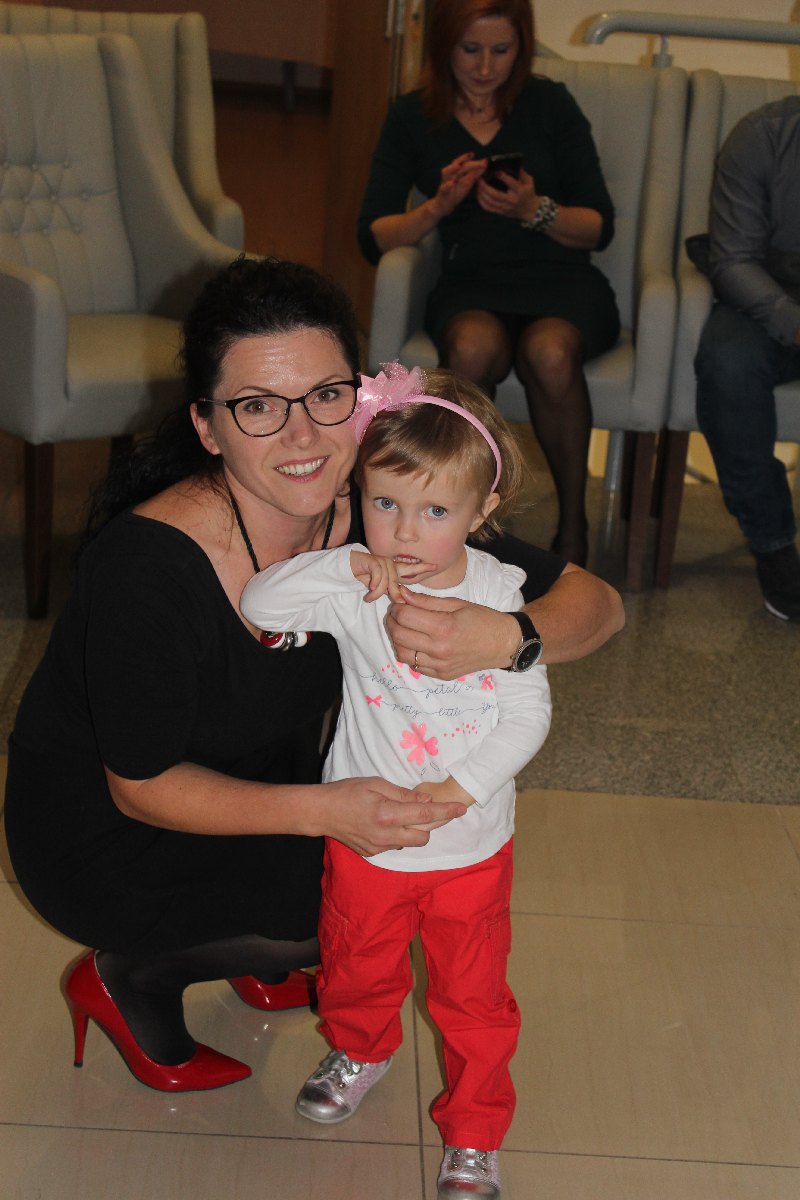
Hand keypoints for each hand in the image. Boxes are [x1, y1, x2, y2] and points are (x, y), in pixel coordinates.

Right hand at [322, 776, 466, 857]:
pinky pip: (396, 846)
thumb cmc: (347, 792)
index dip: (446, 811)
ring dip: (415, 830)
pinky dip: (399, 835)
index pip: (426, 815)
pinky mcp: (372, 853)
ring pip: (410, 843)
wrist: (321, 812)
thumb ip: (403, 794)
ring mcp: (379, 847)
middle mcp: (386, 835)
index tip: (461, 808)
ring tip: (403, 814)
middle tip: (430, 810)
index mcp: (388, 814)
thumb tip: (426, 801)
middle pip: (424, 837)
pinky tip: (387, 823)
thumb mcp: (375, 783)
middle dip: (432, 825)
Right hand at [350, 551, 436, 601]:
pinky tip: (370, 590)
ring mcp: (382, 561)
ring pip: (388, 580)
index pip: (411, 568)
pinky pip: (379, 576)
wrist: (346, 569)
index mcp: (394, 569)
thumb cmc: (364, 578)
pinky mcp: (373, 561)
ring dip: (378, 592)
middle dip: (397, 592)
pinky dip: (375, 586)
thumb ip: (390, 591)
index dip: (423, 567)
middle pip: (400, 578)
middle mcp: (390, 564)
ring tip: (369, 598)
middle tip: (397, 602)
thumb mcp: (379, 587)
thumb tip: (401, 601)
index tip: (435, 565)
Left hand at [386, 587, 517, 678]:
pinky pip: (414, 666)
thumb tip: (402, 594)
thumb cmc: (482, 619)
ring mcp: (439, 665)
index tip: (400, 602)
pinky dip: (409, 653)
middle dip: (392, 622)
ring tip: (405, 628)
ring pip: (402, 654)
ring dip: (397, 639)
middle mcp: (439, 649)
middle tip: (397, 614)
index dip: (397, 607)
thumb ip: (425, 601)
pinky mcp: (441, 674)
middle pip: (398, 636)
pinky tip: (416, 643)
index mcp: (444, 627)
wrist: (503, 644)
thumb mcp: (456, 603)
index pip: (404, 617)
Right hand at [429, 152, 486, 218]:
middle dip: (465, 162)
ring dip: (452, 169)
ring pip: (446, 173)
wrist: (445, 205)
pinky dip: (447, 186)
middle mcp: (450, 175)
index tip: (473, 154)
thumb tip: (485, 162)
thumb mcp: (468, 182)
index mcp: (456, 171)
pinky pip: (444, 188)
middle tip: (476, 162)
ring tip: (458, 166)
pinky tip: (452, 183)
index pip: (461, 162)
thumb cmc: (456, 192)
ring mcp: (445, 183)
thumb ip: (475, 173)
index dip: (466, 157)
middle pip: (456, 165)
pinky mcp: (443, 193)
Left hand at [476, 167, 538, 221]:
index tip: (496, 171)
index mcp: (520, 191)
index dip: (503, 177)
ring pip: (490, 202)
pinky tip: (478, 195)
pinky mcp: (501, 212)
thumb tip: (512, 164)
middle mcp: (512, 200)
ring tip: (477, 185)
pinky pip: (489, 208)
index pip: (511, 184)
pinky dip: (482, 202)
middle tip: (479, 179)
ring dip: (482, 194)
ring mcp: (506, 208)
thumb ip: (521, 173)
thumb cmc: (528, 192)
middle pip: (496, 195)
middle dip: (486, 187)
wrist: (530, 210)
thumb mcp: (529, 181)